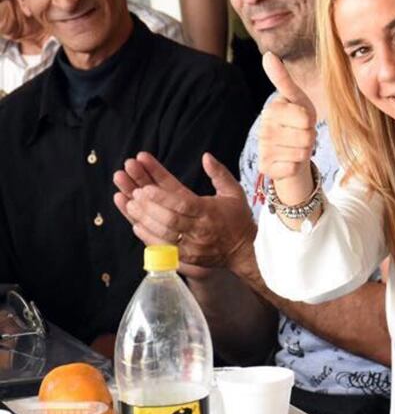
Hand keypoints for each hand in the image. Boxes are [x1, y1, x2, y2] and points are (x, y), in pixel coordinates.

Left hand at [112, 152, 254, 271]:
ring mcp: (192, 246)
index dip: (163, 197)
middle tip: (134, 193)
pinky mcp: (186, 257)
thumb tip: (206, 156)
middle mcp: (200, 230)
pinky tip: (136, 225)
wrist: (245, 250)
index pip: (183, 204)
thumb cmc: (238, 218)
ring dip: (144, 219)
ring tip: (130, 205)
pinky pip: (163, 248)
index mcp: (210, 212)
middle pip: (169, 219)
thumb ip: (219, 173)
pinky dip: (148, 236)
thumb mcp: (234, 192)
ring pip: (163, 234)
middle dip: (149, 206)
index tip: (146, 188)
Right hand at [258, 51, 316, 204]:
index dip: (310, 121)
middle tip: (300, 135)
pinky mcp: (265, 167)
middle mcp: (262, 128)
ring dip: (304, 152)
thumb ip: (284, 79)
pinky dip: (296, 166)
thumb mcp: (298, 99)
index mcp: (271, 109)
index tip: (303, 120)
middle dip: (309, 137)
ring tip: (296, 147)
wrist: (292, 151)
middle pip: (306, 136)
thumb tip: (268, 55)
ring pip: (301, 153)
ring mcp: (262, 149)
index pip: (305, 118)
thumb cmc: (298, 122)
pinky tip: (288, 160)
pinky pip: (293, 167)